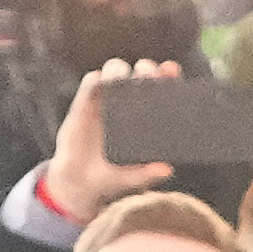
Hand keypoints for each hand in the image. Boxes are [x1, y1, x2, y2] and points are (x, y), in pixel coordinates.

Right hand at [46, 61, 181, 218]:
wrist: (81, 181)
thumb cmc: (116, 177)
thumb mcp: (134, 179)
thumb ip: (149, 174)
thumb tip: (166, 169)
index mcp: (150, 117)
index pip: (163, 90)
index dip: (168, 77)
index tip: (171, 70)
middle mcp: (131, 103)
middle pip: (142, 75)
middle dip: (146, 70)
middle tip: (147, 76)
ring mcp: (107, 101)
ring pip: (116, 72)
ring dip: (119, 70)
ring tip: (121, 80)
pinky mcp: (85, 103)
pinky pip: (90, 85)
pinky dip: (95, 81)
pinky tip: (99, 81)